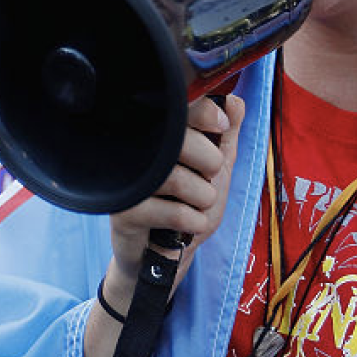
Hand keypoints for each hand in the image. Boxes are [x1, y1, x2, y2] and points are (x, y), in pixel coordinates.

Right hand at [104, 93, 245, 306]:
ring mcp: (127, 180)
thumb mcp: (216, 168)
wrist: (162, 254)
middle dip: (210, 161)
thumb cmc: (186, 204)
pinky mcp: (122, 211)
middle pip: (177, 139)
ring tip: (201, 205)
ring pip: (174, 177)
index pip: (175, 106)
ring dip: (202, 196)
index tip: (221, 125)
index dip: (204, 113)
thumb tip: (235, 102)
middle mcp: (135, 151)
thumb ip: (227, 134)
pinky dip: (192, 220)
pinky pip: (169, 211)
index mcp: (157, 133)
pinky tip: (191, 224)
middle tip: (210, 176)